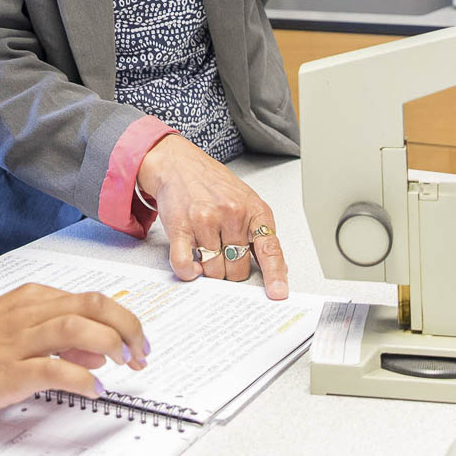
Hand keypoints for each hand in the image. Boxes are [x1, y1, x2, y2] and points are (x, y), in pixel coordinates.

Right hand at [0, 283, 149, 423]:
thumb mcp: (10, 334)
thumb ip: (55, 339)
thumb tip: (96, 348)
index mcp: (28, 300)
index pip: (90, 298)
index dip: (123, 318)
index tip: (137, 341)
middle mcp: (25, 313)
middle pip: (92, 304)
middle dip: (127, 326)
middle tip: (142, 352)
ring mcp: (15, 341)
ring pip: (77, 327)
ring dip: (111, 344)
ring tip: (125, 365)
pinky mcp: (6, 371)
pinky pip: (54, 369)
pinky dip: (82, 379)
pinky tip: (94, 390)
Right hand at [136, 134, 288, 298]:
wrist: (178, 163)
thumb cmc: (211, 183)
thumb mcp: (245, 199)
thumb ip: (258, 231)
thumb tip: (275, 267)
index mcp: (253, 209)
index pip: (269, 248)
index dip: (275, 274)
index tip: (277, 293)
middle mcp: (231, 214)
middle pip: (238, 269)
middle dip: (232, 270)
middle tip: (224, 255)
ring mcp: (205, 220)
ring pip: (214, 270)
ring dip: (210, 270)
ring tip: (207, 250)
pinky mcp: (181, 227)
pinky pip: (186, 263)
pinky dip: (189, 271)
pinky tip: (192, 265)